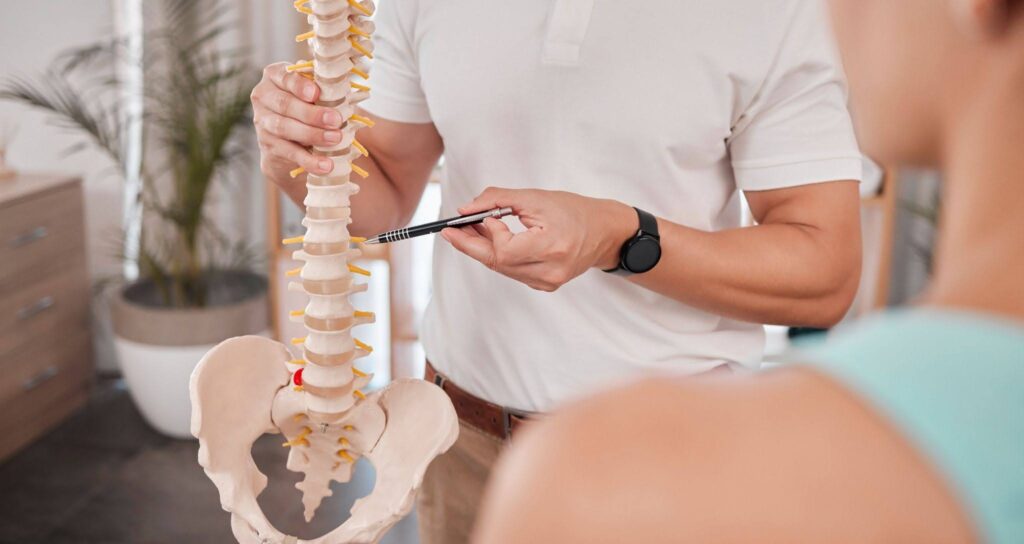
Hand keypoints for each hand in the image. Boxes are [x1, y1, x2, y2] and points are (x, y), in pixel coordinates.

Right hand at [251, 62, 344, 185]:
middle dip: (311, 113)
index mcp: (275, 76)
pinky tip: (325, 165)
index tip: (316, 94)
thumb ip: (324, 87)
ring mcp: (263, 122)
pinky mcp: (269, 146)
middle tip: (336, 120)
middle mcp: (264, 97)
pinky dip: (309, 160)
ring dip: (312, 134)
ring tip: (335, 139)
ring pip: (284, 128)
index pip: (284, 77)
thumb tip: (344, 90)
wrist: (292, 139)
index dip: (300, 85)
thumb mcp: (315, 92)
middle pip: (285, 104)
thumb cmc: (310, 106)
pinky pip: (289, 153)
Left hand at [441, 187, 636, 291]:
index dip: (488, 234)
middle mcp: (550, 271)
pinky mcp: (544, 285)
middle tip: (450, 230)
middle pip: (497, 263)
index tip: (482, 217)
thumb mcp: (535, 198)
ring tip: (470, 228)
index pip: (504, 250)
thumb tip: (465, 209)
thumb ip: (498, 200)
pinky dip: (498, 255)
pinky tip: (491, 239)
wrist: (604, 232)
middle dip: (470, 245)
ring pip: (501, 268)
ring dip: (482, 249)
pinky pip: (511, 271)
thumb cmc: (574, 211)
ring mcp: (547, 282)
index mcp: (552, 248)